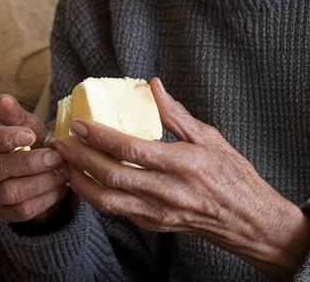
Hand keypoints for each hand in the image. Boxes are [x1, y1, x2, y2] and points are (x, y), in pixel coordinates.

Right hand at [0, 93, 69, 224]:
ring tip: (62, 172)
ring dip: (41, 182)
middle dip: (30, 163)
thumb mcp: (24, 125)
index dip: (4, 139)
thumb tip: (4, 99)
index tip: (31, 135)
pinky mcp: (1, 213)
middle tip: (57, 157)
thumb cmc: (27, 141)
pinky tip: (60, 187)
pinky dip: (44, 199)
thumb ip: (15, 115)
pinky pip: (21, 211)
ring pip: (9, 193)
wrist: (35, 168)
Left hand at [52, 78, 309, 279]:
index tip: (78, 124)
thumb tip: (152, 85)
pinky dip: (96, 196)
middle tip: (60, 142)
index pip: (131, 149)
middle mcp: (169, 192)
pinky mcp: (155, 225)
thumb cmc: (233, 175)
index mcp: (184, 164)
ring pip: (108, 201)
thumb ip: (176, 114)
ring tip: (65, 163)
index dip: (99, 137)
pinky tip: (85, 180)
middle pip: (112, 177)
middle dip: (79, 158)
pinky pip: (118, 211)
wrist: (250, 221)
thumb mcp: (210, 137)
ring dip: (80, 182)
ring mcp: (160, 213)